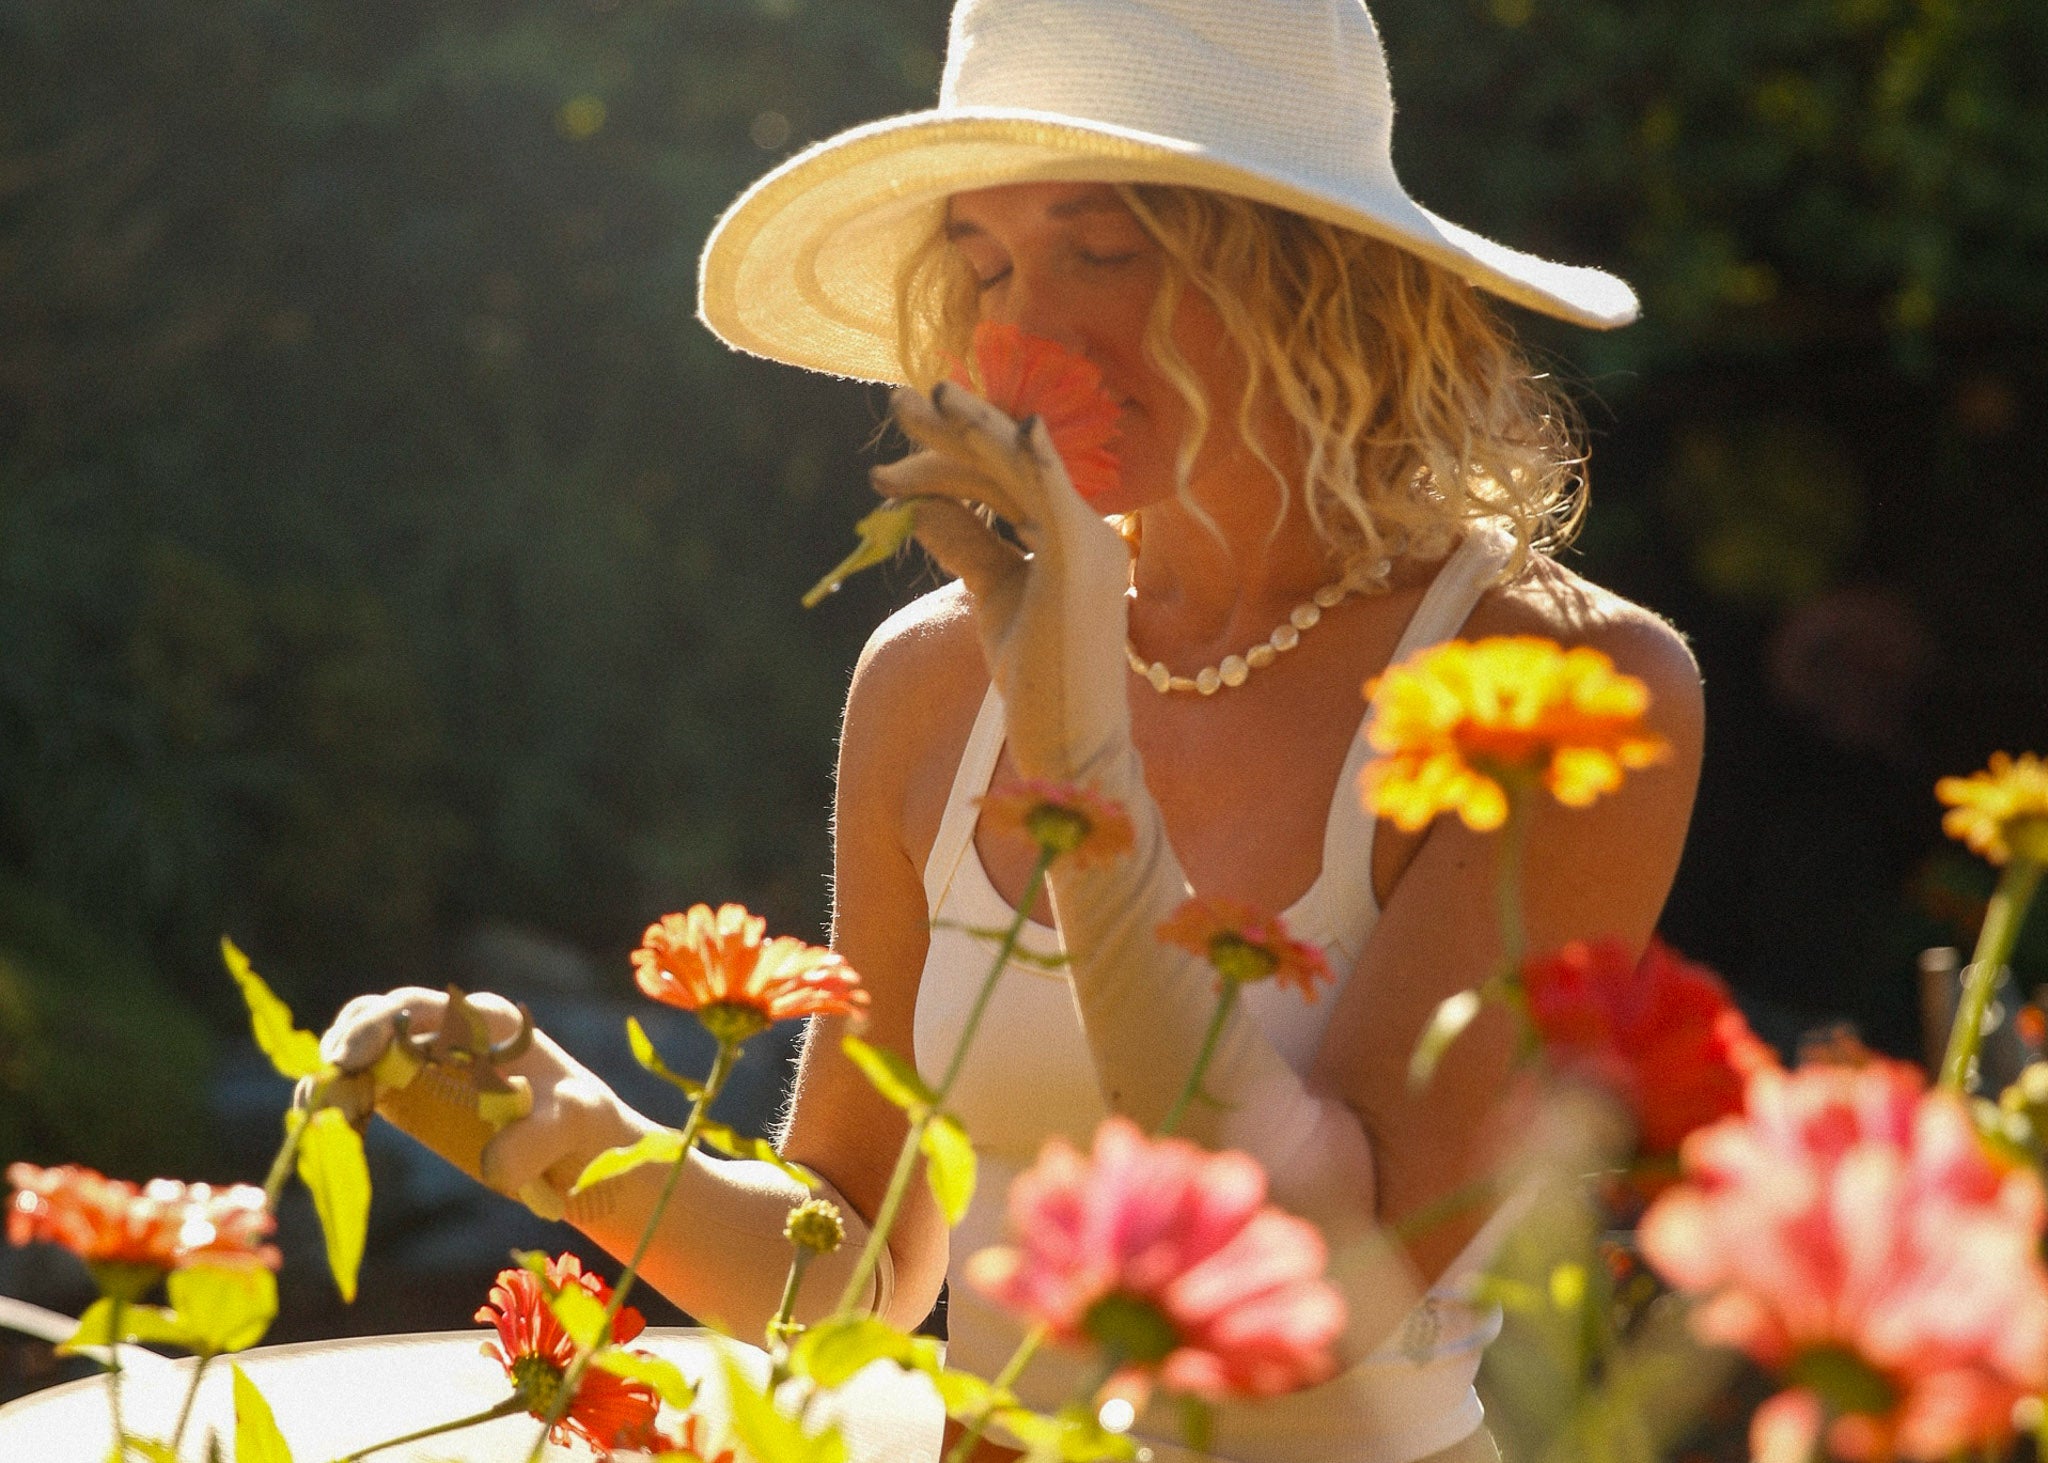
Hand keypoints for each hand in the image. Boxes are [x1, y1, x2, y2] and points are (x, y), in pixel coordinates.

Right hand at [298, 988, 651, 1219]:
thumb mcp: (573, 1125)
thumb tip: (493, 1165)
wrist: (586, 1154)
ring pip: (360, 1053)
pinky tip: (329, 1129)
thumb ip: (537, 1139)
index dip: (374, 1026)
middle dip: (342, 1048)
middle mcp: (448, 1033)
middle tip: (323, 1095)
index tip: (345, 1058)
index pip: (416, 1008)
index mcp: (485, 1022)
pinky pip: (363, 1089)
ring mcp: (425, 1063)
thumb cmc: (583, 1126)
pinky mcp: (412, 1097)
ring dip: (332, 1078)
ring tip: (318, 1117)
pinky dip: (338, 1103)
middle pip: (375, 1020)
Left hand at [871, 382, 1131, 783]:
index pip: (1002, 480)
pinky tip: (1019, 429)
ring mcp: (1092, 542)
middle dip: (951, 429)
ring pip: (1023, 468)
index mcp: (1069, 535)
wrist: (1071, 741)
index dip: (947, 460)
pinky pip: (1058, 499)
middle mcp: (1088, 529)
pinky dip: (1042, 461)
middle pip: (1009, 463)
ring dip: (976, 429)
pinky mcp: (1085, 562)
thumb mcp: (991, 594)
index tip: (890, 458)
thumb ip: (965, 543)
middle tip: (896, 400)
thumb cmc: (1039, 678)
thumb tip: (919, 504)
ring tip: (928, 398)